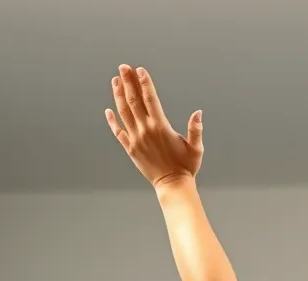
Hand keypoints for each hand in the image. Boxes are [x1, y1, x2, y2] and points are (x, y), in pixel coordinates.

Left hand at [105, 65, 202, 187]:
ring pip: (123, 112)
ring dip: (118, 95)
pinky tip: (108, 110)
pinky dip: (112, 120)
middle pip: (134, 100)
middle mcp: (145, 130)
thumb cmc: (186, 167)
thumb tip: (198, 113)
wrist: (173, 185)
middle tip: (123, 67)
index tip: (139, 70)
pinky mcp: (130, 149)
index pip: (150, 99)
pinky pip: (118, 131)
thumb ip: (196, 129)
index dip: (144, 83)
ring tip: (116, 81)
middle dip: (128, 82)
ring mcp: (136, 139)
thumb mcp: (196, 148)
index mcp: (161, 127)